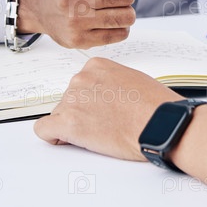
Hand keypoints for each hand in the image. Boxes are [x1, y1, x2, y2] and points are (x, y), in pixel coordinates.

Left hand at [34, 58, 182, 160]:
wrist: (162, 125)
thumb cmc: (157, 107)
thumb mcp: (135, 80)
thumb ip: (113, 83)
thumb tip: (107, 96)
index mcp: (96, 66)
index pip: (81, 84)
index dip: (91, 101)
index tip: (103, 110)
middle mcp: (81, 79)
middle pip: (68, 100)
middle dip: (83, 113)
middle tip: (105, 125)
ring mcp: (73, 100)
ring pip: (59, 115)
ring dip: (74, 126)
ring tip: (101, 135)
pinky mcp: (67, 123)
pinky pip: (44, 130)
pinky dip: (54, 137)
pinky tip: (70, 140)